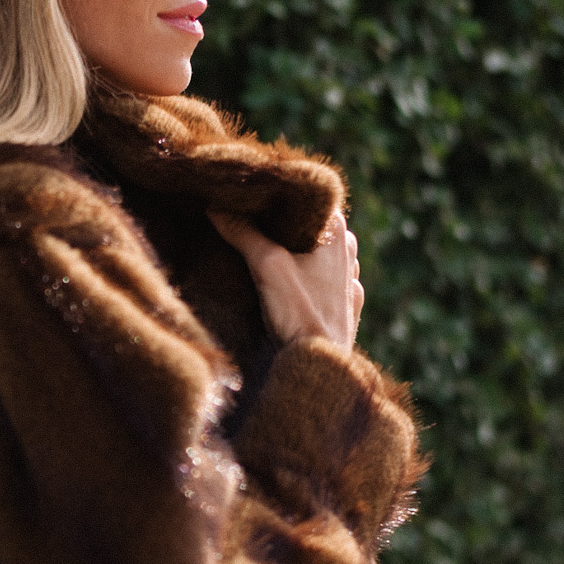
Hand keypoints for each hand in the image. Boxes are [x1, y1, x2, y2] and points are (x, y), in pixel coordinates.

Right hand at [210, 208, 363, 352]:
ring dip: (293, 253)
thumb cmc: (300, 314)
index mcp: (336, 234)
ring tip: (262, 254)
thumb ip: (243, 233)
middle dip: (281, 226)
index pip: (307, 199)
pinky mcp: (343, 307)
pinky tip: (286, 284)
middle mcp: (347, 252)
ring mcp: (348, 281)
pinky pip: (322, 281)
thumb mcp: (267, 266)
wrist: (320, 366)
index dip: (279, 197)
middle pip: (309, 228)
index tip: (251, 196)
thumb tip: (216, 205)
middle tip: (248, 222)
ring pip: (315, 255)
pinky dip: (304, 278)